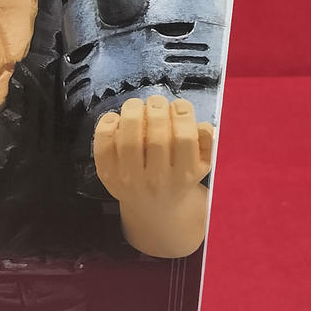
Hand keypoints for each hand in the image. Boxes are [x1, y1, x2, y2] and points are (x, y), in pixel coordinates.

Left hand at [93, 95, 213, 257]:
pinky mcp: (107, 176)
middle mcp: (157, 180)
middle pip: (157, 138)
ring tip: (137, 105)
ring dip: (132, 113)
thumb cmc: (179, 176)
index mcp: (184, 175)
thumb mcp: (201, 163)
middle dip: (157, 109)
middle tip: (156, 101)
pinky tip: (116, 118)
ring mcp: (130, 180)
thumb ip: (207, 141)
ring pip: (128, 141)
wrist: (154, 209)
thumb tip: (200, 123)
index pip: (184, 139)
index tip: (179, 105)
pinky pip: (103, 147)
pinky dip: (107, 126)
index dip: (182, 114)